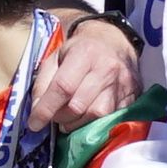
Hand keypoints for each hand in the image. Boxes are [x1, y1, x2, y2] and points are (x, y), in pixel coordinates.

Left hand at [18, 21, 143, 132]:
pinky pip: (112, 119)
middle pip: (78, 106)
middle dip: (61, 117)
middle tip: (55, 117)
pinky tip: (86, 120)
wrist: (114, 42)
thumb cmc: (81, 51)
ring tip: (70, 120)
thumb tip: (37, 110)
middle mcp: (107, 69)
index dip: (46, 108)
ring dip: (77, 124)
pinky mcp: (132, 97)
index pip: (63, 87)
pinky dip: (95, 125)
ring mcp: (122, 84)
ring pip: (96, 116)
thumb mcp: (56, 57)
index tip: (34, 123)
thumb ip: (43, 82)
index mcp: (85, 54)